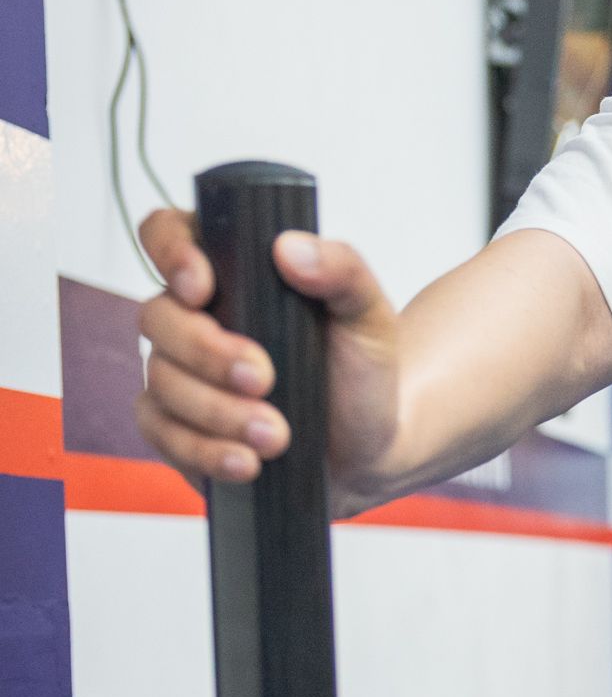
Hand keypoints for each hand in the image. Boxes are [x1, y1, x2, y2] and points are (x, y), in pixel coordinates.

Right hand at [135, 207, 403, 508]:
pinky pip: (162, 435)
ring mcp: (178, 374)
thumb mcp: (368, 314)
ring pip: (162, 382)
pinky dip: (204, 451)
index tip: (203, 286)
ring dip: (218, 411)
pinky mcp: (176, 428)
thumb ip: (342, 270)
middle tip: (264, 378)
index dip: (169, 251)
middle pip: (158, 317)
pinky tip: (247, 462)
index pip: (169, 233)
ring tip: (277, 435)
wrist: (368, 444)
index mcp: (230, 273)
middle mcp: (192, 318)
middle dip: (207, 352)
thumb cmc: (360, 369)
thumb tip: (290, 248)